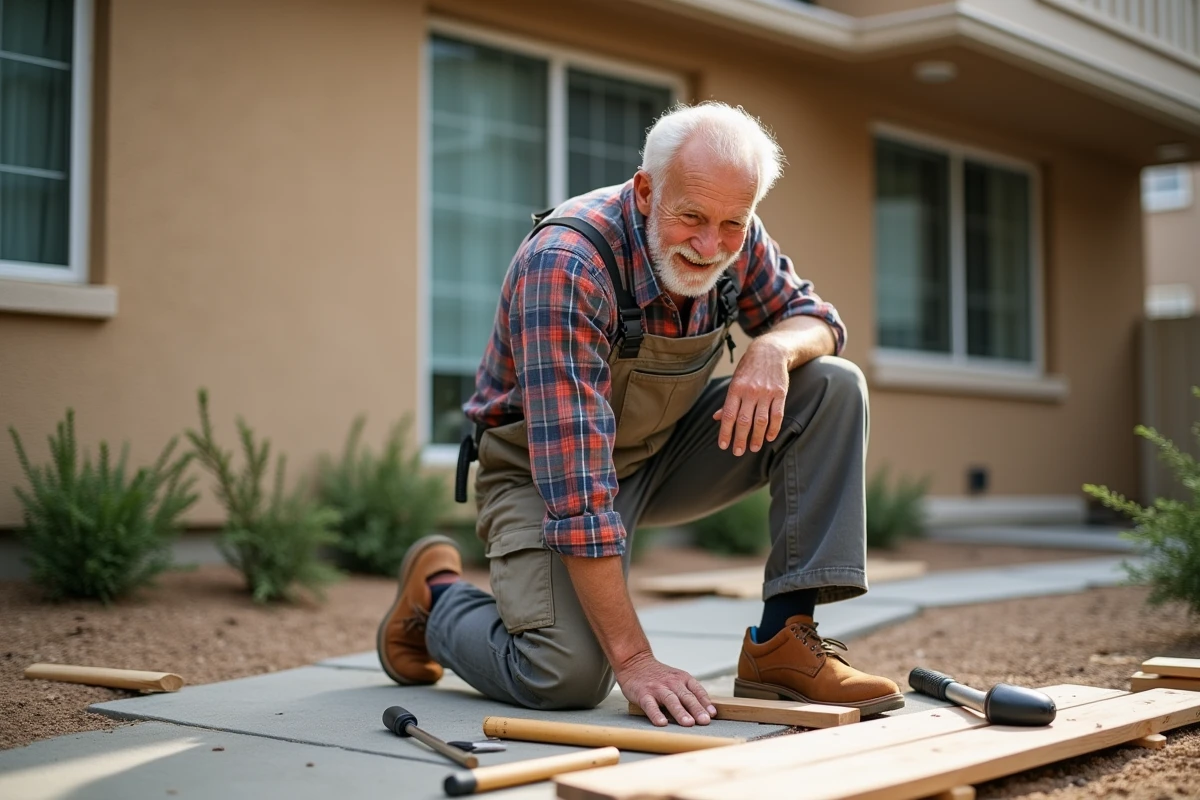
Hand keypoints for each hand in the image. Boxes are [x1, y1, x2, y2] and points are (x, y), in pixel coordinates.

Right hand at [616, 652, 716, 726]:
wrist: (635, 662)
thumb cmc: (658, 675)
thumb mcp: (676, 678)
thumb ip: (689, 692)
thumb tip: (706, 711)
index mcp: (682, 679)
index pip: (697, 691)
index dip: (705, 702)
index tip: (712, 714)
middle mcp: (672, 683)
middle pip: (687, 697)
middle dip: (697, 709)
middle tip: (705, 721)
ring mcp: (657, 688)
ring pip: (671, 700)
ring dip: (681, 712)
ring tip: (688, 723)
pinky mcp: (643, 694)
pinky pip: (650, 705)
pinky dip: (656, 714)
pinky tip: (662, 723)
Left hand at [713, 338, 788, 455]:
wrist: (770, 351)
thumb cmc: (749, 369)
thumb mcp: (735, 381)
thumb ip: (728, 401)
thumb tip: (716, 418)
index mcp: (735, 389)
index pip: (728, 415)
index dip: (725, 432)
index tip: (723, 445)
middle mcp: (750, 391)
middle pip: (744, 421)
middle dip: (740, 439)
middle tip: (738, 452)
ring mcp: (766, 392)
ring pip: (761, 420)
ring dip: (757, 437)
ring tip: (754, 448)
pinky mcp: (780, 393)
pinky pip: (777, 414)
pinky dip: (774, 428)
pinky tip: (770, 437)